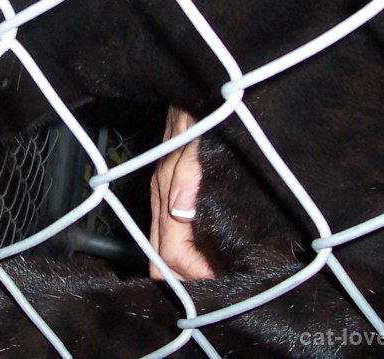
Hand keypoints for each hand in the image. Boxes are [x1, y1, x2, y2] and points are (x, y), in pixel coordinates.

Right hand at [149, 107, 213, 279]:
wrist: (193, 92)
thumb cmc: (196, 116)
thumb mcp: (197, 141)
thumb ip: (188, 173)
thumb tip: (180, 211)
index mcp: (166, 194)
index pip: (171, 252)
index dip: (195, 272)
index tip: (222, 283)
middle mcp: (162, 200)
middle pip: (161, 259)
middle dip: (186, 280)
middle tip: (219, 290)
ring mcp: (165, 197)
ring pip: (164, 248)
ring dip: (186, 268)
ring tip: (216, 278)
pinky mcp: (172, 191)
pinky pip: (172, 232)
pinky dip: (187, 251)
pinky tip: (207, 253)